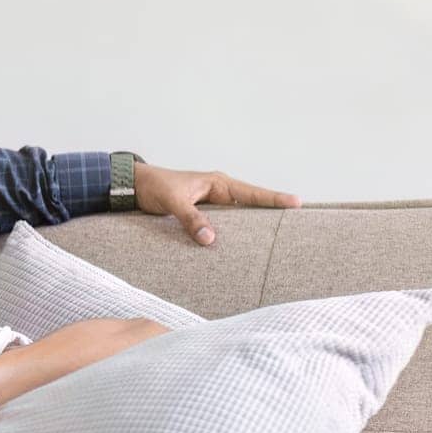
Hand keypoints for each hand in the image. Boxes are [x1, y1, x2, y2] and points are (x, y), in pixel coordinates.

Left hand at [133, 164, 301, 246]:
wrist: (134, 187)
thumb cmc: (155, 186)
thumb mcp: (173, 201)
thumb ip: (191, 218)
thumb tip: (210, 238)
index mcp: (217, 183)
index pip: (252, 192)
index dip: (274, 198)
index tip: (297, 203)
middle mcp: (219, 194)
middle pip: (252, 206)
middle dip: (272, 215)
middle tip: (297, 228)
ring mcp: (213, 206)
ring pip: (239, 219)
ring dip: (252, 228)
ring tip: (277, 242)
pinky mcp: (203, 216)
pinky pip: (224, 227)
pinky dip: (233, 235)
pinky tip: (242, 249)